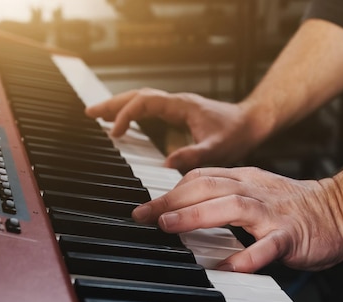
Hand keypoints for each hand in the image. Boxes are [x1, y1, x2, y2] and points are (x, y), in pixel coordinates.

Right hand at [85, 88, 271, 172]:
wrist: (253, 123)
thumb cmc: (237, 133)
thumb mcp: (217, 148)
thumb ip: (193, 155)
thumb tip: (165, 165)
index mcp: (181, 106)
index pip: (144, 103)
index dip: (126, 115)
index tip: (115, 132)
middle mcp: (176, 104)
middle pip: (137, 96)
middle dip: (112, 104)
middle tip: (90, 113)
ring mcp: (177, 108)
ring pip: (141, 101)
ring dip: (120, 106)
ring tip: (98, 115)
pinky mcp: (179, 116)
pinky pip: (149, 110)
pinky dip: (132, 113)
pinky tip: (125, 124)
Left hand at [131, 167, 342, 271]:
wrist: (340, 209)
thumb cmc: (293, 205)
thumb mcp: (254, 190)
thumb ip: (224, 194)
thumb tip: (184, 206)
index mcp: (245, 179)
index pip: (201, 178)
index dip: (170, 191)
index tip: (145, 207)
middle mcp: (255, 191)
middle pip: (209, 186)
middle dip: (173, 200)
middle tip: (145, 216)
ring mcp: (273, 212)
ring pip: (233, 207)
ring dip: (199, 216)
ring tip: (172, 228)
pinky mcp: (290, 235)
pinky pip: (268, 245)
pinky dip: (249, 256)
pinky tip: (230, 267)